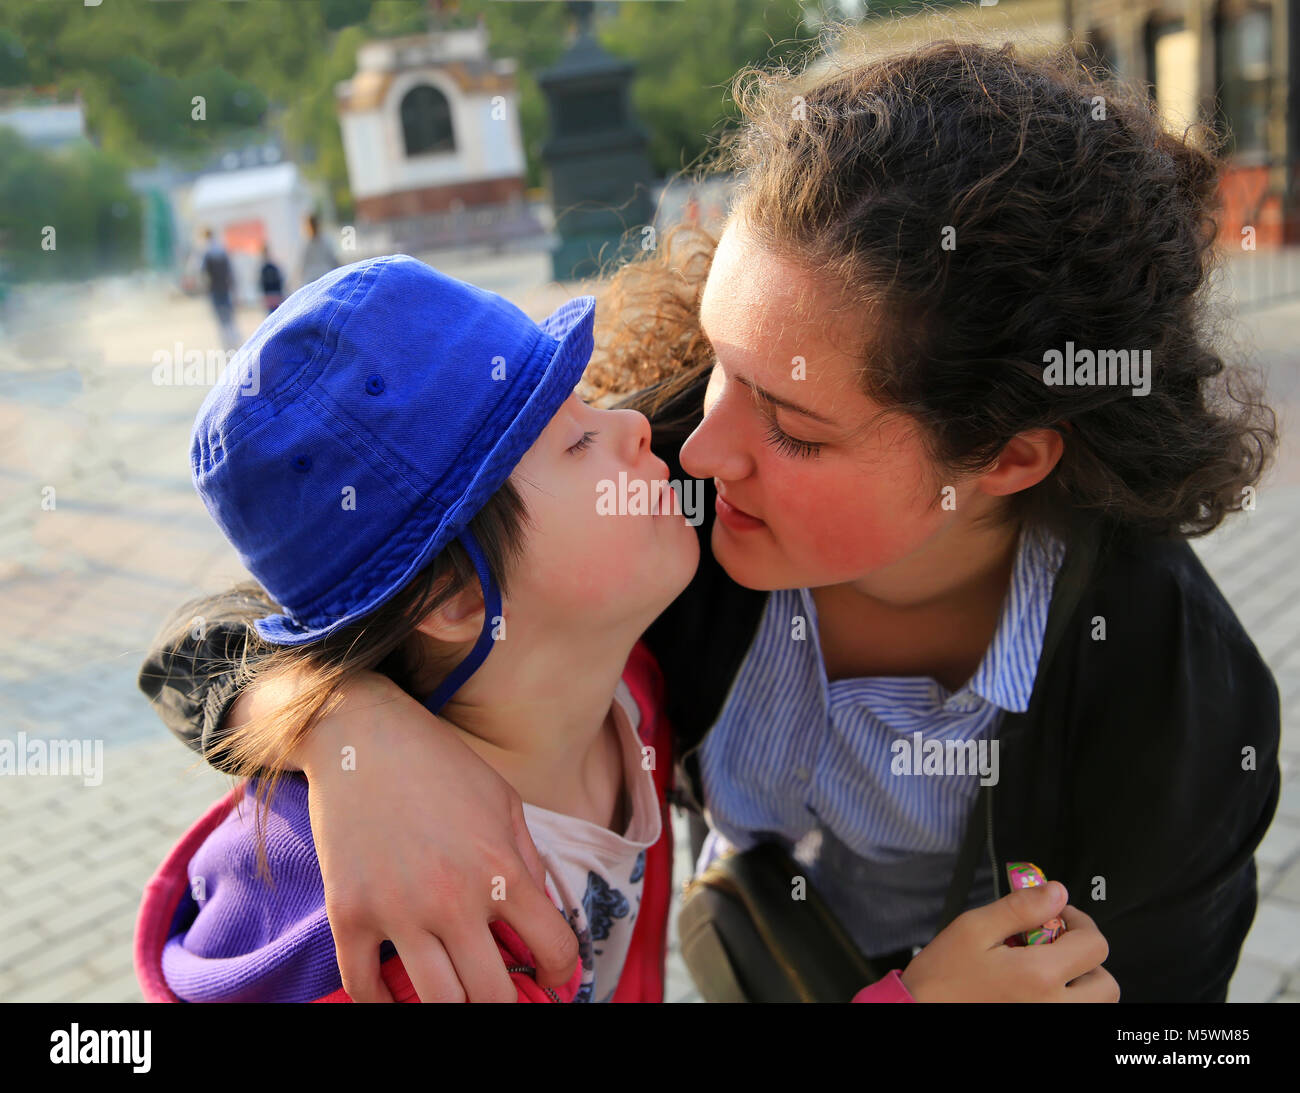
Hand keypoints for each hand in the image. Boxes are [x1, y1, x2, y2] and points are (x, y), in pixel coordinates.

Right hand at [287, 672, 578, 1001]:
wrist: (361, 734)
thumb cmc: (440, 764)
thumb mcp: (504, 801)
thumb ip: (527, 862)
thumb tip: (540, 917)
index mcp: (502, 868)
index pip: (554, 948)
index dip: (561, 971)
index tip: (553, 976)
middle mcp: (453, 898)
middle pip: (492, 996)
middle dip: (506, 1004)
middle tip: (501, 993)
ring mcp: (398, 910)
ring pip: (436, 1003)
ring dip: (452, 1007)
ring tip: (455, 993)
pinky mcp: (349, 914)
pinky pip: (364, 988)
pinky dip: (383, 1002)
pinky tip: (397, 991)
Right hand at [899, 882, 1119, 1001]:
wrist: (921, 1011)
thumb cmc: (943, 976)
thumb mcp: (974, 928)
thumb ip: (1020, 908)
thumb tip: (1056, 893)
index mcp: (1039, 975)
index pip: (1095, 945)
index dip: (1079, 921)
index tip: (1057, 915)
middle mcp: (1053, 1006)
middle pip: (1106, 982)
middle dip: (1086, 957)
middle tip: (1057, 945)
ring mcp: (1049, 1021)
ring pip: (1096, 1006)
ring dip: (1082, 984)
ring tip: (1049, 971)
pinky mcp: (1042, 1031)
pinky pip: (1073, 1015)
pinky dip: (1066, 1001)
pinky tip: (1039, 991)